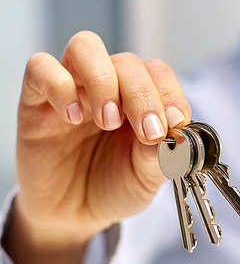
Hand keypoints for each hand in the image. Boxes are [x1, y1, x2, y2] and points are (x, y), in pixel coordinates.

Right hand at [4, 31, 190, 263]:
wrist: (73, 216)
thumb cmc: (114, 188)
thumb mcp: (146, 178)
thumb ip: (162, 155)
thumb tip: (179, 136)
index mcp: (140, 98)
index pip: (158, 73)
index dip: (170, 93)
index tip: (176, 123)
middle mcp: (108, 86)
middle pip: (127, 62)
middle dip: (143, 95)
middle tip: (148, 133)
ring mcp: (72, 88)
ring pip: (85, 47)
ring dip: (103, 80)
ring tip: (109, 121)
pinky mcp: (36, 100)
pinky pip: (41, 68)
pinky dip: (59, 86)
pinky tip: (72, 118)